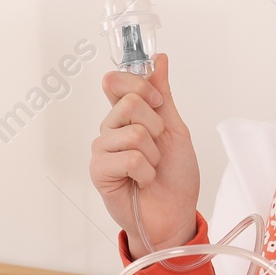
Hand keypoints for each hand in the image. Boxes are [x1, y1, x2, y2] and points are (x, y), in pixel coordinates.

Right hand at [89, 52, 201, 252]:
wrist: (175, 215)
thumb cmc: (176, 177)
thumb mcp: (176, 130)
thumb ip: (163, 96)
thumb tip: (158, 60)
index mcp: (127, 116)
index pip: (116, 81)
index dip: (140, 85)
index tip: (159, 102)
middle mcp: (111, 129)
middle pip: (130, 102)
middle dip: (156, 126)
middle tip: (158, 148)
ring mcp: (103, 149)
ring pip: (134, 132)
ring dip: (154, 154)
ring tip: (151, 168)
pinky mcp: (99, 170)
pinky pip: (129, 157)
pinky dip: (146, 172)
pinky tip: (142, 181)